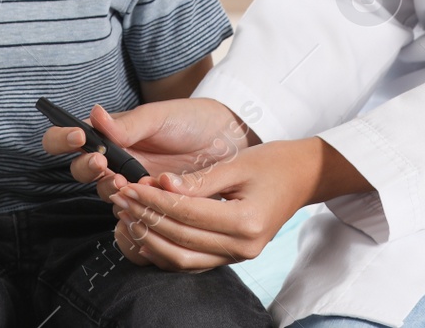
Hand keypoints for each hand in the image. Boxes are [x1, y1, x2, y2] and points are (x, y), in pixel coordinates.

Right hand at [40, 98, 255, 203]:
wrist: (229, 140)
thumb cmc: (191, 120)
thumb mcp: (160, 116)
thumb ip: (129, 123)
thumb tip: (95, 115)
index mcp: (110, 134)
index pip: (67, 138)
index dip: (62, 139)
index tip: (80, 137)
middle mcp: (115, 160)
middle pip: (80, 171)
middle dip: (87, 168)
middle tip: (103, 163)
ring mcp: (133, 184)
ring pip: (106, 194)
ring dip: (113, 189)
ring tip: (130, 182)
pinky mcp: (153, 204)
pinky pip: (134, 213)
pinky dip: (137, 208)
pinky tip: (149, 198)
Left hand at [108, 138, 335, 270]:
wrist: (304, 177)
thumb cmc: (273, 162)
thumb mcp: (237, 163)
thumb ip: (199, 179)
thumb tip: (162, 185)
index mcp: (246, 221)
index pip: (187, 214)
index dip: (154, 200)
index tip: (129, 186)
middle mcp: (243, 247)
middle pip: (181, 240)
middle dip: (146, 219)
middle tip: (119, 199)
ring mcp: (238, 256)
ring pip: (182, 259)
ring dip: (150, 239)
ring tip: (126, 216)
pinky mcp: (232, 257)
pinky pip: (192, 262)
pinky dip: (165, 251)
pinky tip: (145, 233)